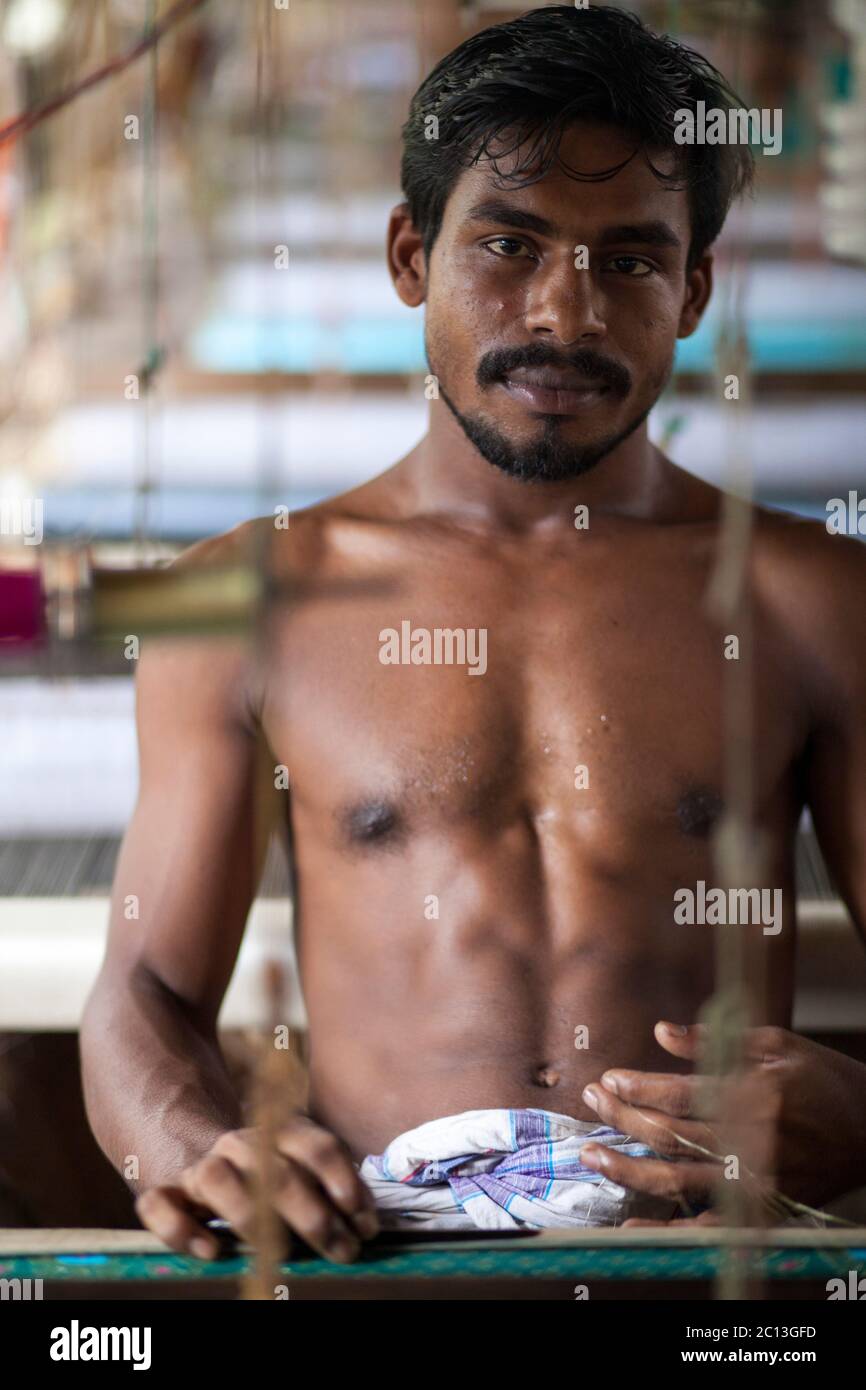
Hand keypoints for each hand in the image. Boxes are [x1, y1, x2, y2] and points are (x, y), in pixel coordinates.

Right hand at [136, 1117, 378, 1261]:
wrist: (204, 1160)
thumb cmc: (268, 1177)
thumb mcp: (302, 1170)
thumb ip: (329, 1189)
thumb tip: (364, 1223)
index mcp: (279, 1132)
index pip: (317, 1146)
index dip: (344, 1183)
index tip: (365, 1223)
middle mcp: (240, 1144)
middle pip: (275, 1170)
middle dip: (313, 1215)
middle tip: (341, 1250)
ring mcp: (201, 1167)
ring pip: (215, 1178)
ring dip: (247, 1214)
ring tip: (274, 1251)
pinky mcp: (165, 1192)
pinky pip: (159, 1206)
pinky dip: (180, 1229)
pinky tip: (210, 1251)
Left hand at [579, 1021, 865, 1223]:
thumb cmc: (824, 1079)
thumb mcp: (777, 1043)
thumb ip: (716, 1040)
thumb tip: (660, 1031)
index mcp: (755, 1093)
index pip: (680, 1093)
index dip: (638, 1086)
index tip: (608, 1078)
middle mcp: (751, 1140)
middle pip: (670, 1132)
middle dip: (623, 1116)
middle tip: (591, 1100)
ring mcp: (755, 1180)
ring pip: (676, 1178)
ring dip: (628, 1166)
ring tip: (591, 1154)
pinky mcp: (762, 1208)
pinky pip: (705, 1224)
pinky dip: (666, 1227)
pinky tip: (629, 1222)